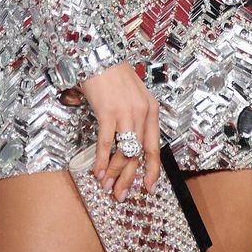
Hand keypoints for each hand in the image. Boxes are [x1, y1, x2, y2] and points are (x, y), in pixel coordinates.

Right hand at [80, 61, 160, 200]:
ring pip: (124, 152)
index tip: (146, 188)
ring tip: (106, 186)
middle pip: (139, 154)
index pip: (154, 148)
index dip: (151, 171)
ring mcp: (126, 112)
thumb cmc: (115, 77)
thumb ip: (135, 118)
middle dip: (129, 179)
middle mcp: (143, 113)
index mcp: (152, 110)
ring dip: (114, 173)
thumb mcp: (134, 97)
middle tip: (121, 195)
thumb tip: (128, 147)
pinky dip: (101, 160)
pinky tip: (97, 171)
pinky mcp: (108, 112)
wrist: (101, 56)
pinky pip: (106, 143)